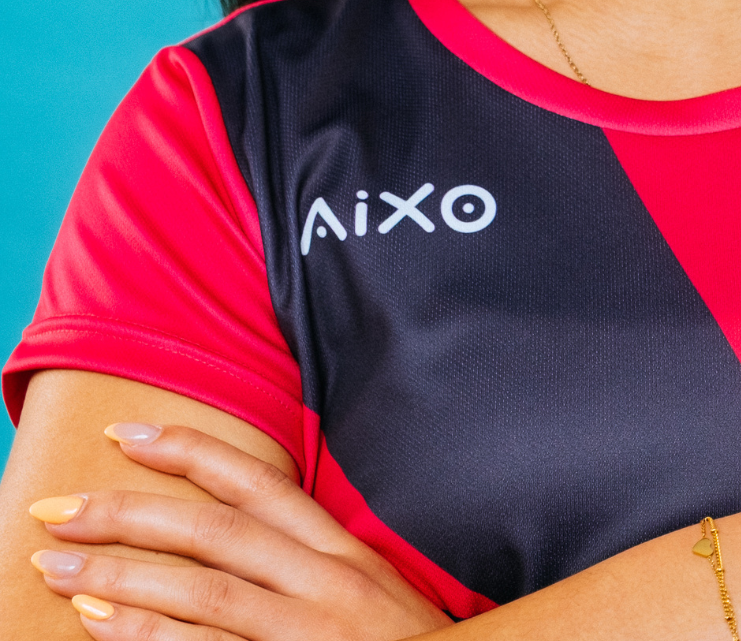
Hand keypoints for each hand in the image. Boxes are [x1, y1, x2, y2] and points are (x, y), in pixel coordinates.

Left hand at [27, 423, 452, 638]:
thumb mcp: (368, 587)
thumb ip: (312, 557)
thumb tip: (237, 530)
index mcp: (342, 548)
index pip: (257, 482)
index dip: (189, 452)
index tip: (127, 433)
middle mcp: (325, 579)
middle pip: (214, 529)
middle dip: (131, 509)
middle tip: (60, 503)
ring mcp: (306, 630)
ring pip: (202, 589)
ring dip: (121, 574)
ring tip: (58, 562)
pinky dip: (149, 637)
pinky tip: (100, 623)